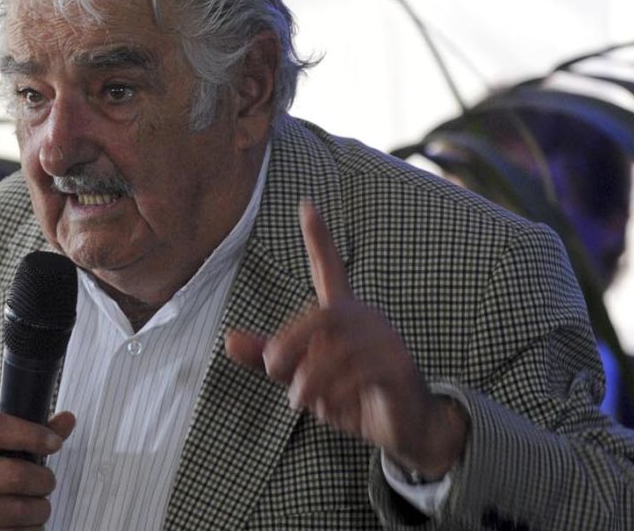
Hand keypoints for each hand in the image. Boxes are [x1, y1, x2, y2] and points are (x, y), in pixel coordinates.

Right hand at [0, 411, 76, 529]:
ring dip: (40, 510)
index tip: (54, 443)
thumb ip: (24, 433)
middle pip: (17, 475)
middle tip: (46, 482)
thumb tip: (67, 419)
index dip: (32, 434)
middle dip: (44, 481)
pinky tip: (23, 524)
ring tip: (36, 506)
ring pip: (21, 511)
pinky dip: (28, 530)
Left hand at [225, 201, 466, 477]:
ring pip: (335, 353)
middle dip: (288, 347)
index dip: (318, 238)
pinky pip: (359, 374)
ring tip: (304, 402)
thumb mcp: (303, 378)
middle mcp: (366, 318)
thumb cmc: (353, 397)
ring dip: (310, 383)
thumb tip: (228, 338)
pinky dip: (336, 396)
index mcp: (342, 315)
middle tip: (274, 373)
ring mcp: (386, 341)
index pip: (329, 268)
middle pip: (318, 319)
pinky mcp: (399, 367)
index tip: (306, 204)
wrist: (405, 429)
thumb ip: (268, 358)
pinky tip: (335, 409)